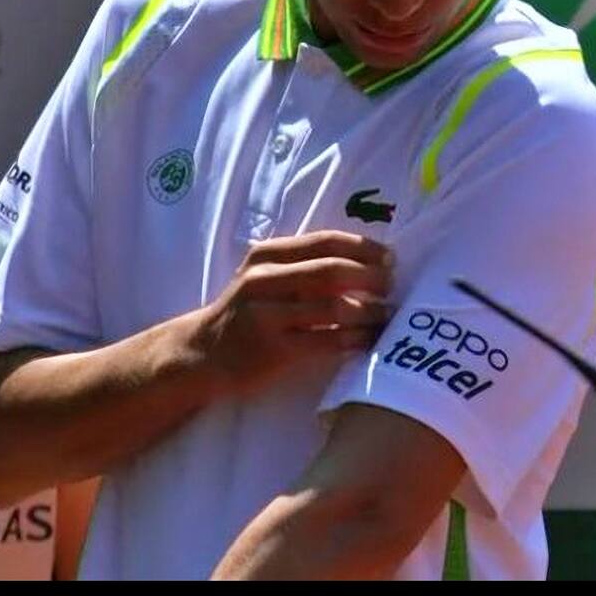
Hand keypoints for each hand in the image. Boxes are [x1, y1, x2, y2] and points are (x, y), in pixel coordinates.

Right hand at [203, 230, 393, 394]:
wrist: (203, 353)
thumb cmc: (245, 312)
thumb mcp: (264, 276)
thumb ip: (302, 264)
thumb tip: (366, 259)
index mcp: (267, 255)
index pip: (325, 241)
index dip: (364, 247)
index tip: (390, 257)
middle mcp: (264, 280)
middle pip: (332, 271)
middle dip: (372, 277)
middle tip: (393, 286)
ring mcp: (267, 315)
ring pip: (334, 307)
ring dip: (370, 311)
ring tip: (388, 315)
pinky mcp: (275, 350)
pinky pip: (328, 340)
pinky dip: (356, 339)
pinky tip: (369, 340)